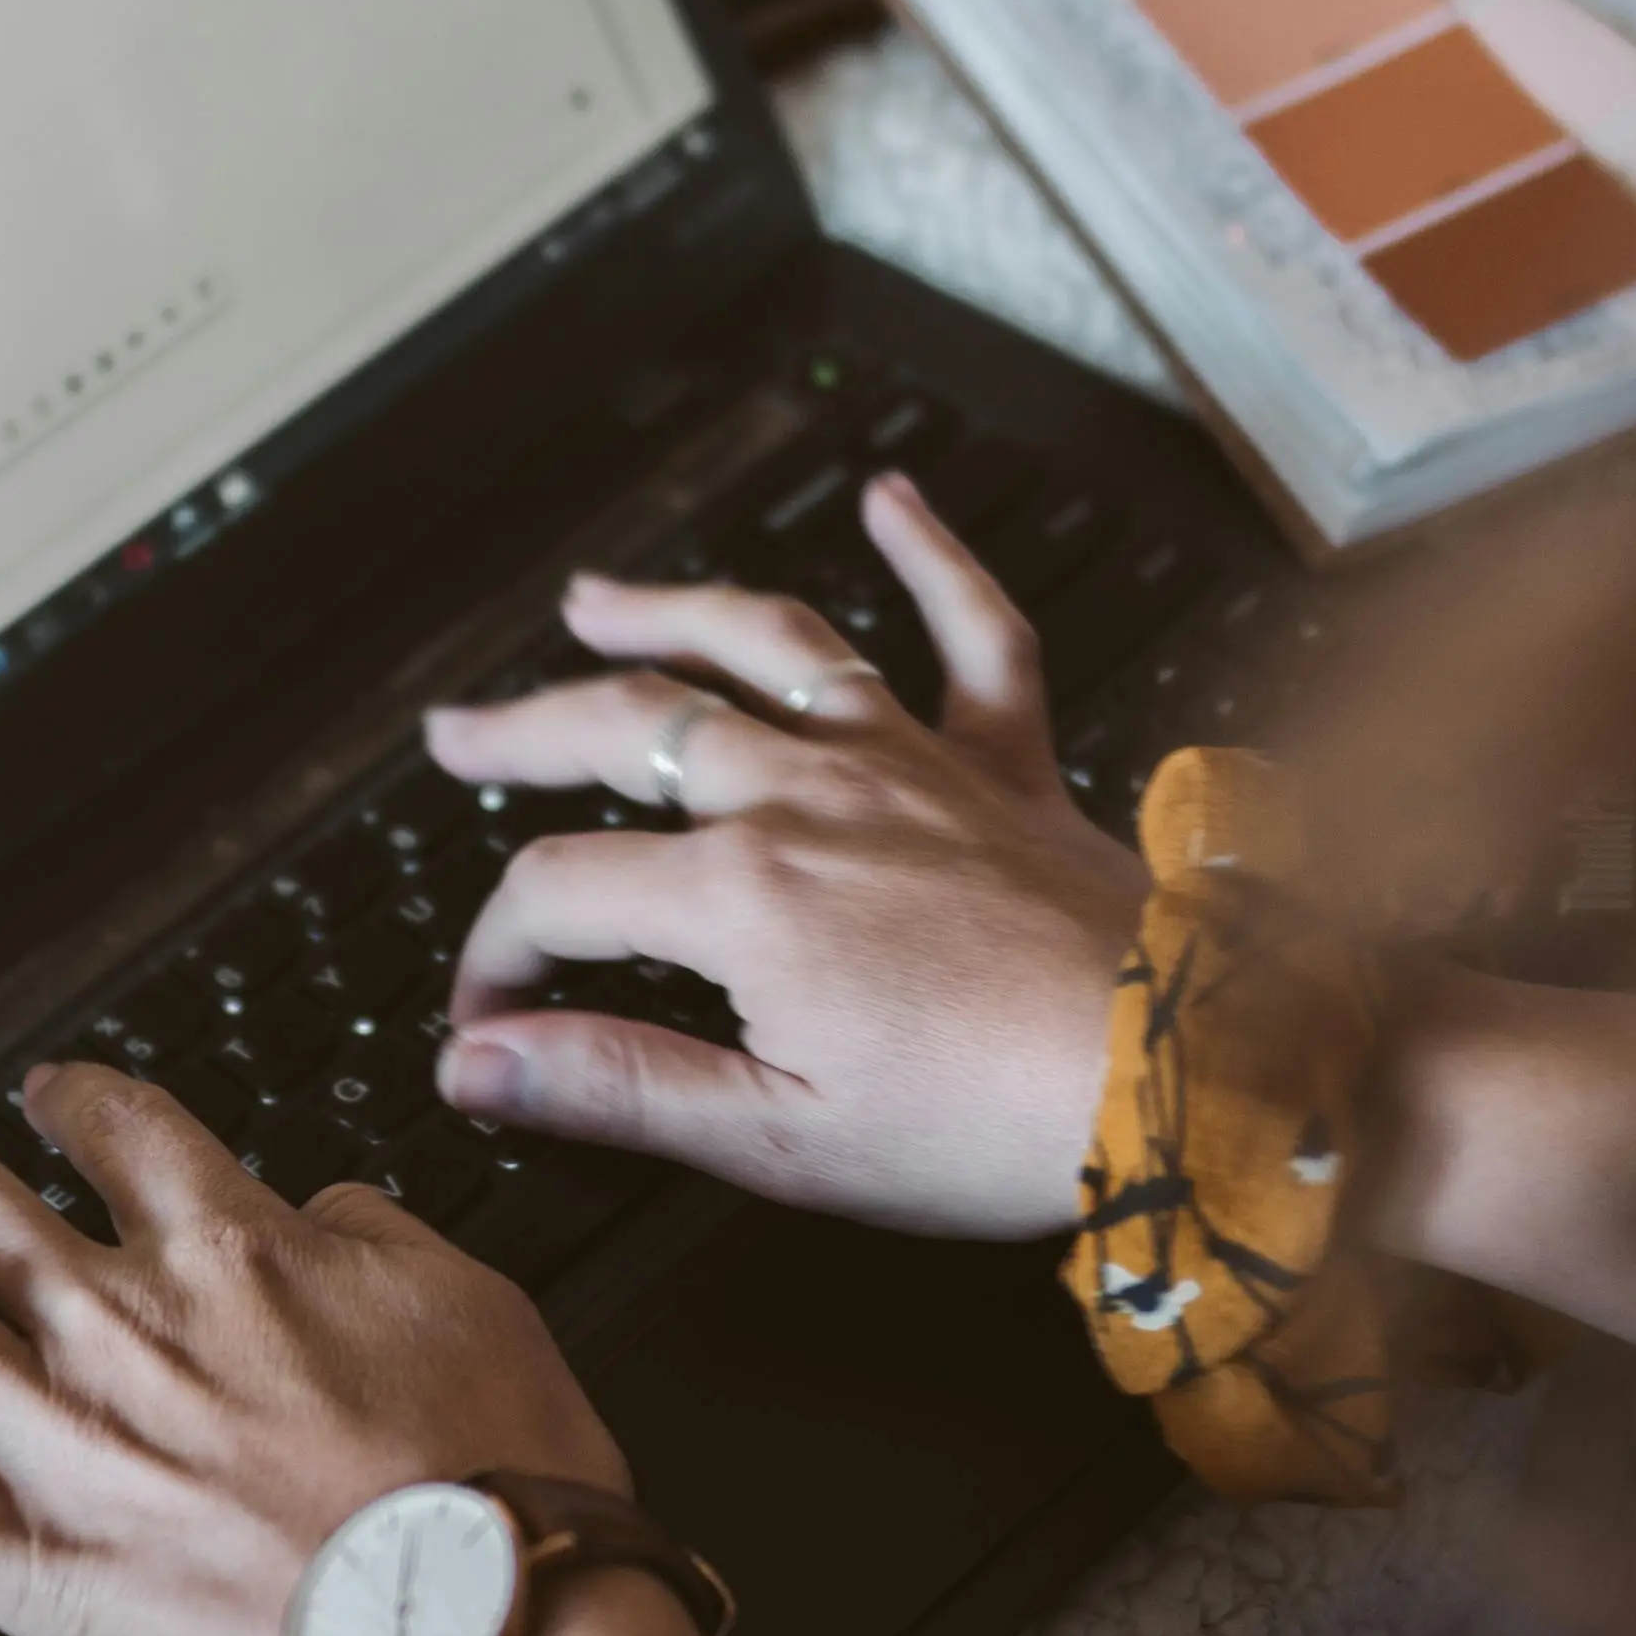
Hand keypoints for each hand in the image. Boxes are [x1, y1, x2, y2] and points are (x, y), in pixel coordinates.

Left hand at [0, 1067, 626, 1635]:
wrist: (485, 1631)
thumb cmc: (496, 1485)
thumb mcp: (470, 1299)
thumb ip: (374, 1236)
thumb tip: (322, 1209)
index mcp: (235, 1251)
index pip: (126, 1137)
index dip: (76, 1105)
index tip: (56, 1098)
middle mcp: (126, 1329)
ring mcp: (66, 1448)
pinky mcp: (34, 1572)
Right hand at [425, 471, 1139, 1237]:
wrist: (1176, 1081)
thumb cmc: (990, 1124)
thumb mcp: (777, 1135)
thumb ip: (616, 1086)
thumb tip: (477, 1066)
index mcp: (743, 894)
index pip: (561, 891)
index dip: (498, 956)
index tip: (490, 1023)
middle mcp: (814, 797)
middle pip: (632, 727)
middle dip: (526, 728)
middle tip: (459, 733)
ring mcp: (911, 765)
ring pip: (768, 649)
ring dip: (671, 614)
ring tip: (595, 600)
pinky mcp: (1007, 767)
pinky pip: (976, 633)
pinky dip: (936, 558)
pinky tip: (897, 500)